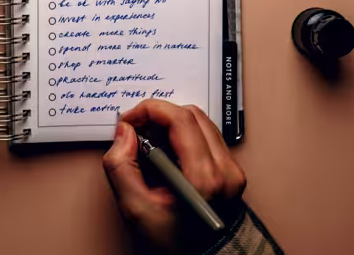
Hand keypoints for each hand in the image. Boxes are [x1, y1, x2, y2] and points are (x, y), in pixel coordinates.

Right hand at [103, 100, 245, 252]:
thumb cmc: (175, 244)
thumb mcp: (136, 209)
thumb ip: (121, 166)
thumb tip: (124, 133)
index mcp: (204, 178)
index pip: (180, 120)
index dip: (149, 111)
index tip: (129, 120)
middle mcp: (225, 170)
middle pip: (191, 115)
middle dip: (158, 115)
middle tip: (136, 131)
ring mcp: (232, 171)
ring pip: (201, 123)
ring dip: (170, 124)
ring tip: (150, 144)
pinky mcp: (232, 172)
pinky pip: (207, 137)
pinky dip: (183, 136)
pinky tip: (167, 153)